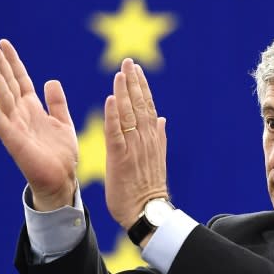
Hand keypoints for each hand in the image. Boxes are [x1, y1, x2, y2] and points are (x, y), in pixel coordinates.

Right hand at [0, 39, 77, 210]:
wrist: (62, 179)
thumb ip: (57, 102)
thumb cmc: (61, 154)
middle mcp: (21, 114)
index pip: (20, 79)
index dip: (13, 62)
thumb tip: (51, 80)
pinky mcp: (13, 139)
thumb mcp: (63, 122)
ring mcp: (15, 125)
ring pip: (2, 95)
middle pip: (8, 83)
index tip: (4, 43)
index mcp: (33, 108)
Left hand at [103, 59, 167, 228]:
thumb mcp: (156, 159)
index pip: (147, 106)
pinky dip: (113, 116)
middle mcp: (145, 139)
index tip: (136, 69)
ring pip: (129, 114)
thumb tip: (161, 119)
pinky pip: (116, 133)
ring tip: (120, 73)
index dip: (141, 87)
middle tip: (128, 61)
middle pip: (139, 105)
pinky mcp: (120, 158)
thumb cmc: (148, 188)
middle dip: (133, 82)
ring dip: (125, 92)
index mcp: (152, 138)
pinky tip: (111, 100)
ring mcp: (133, 148)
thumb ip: (158, 137)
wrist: (147, 212)